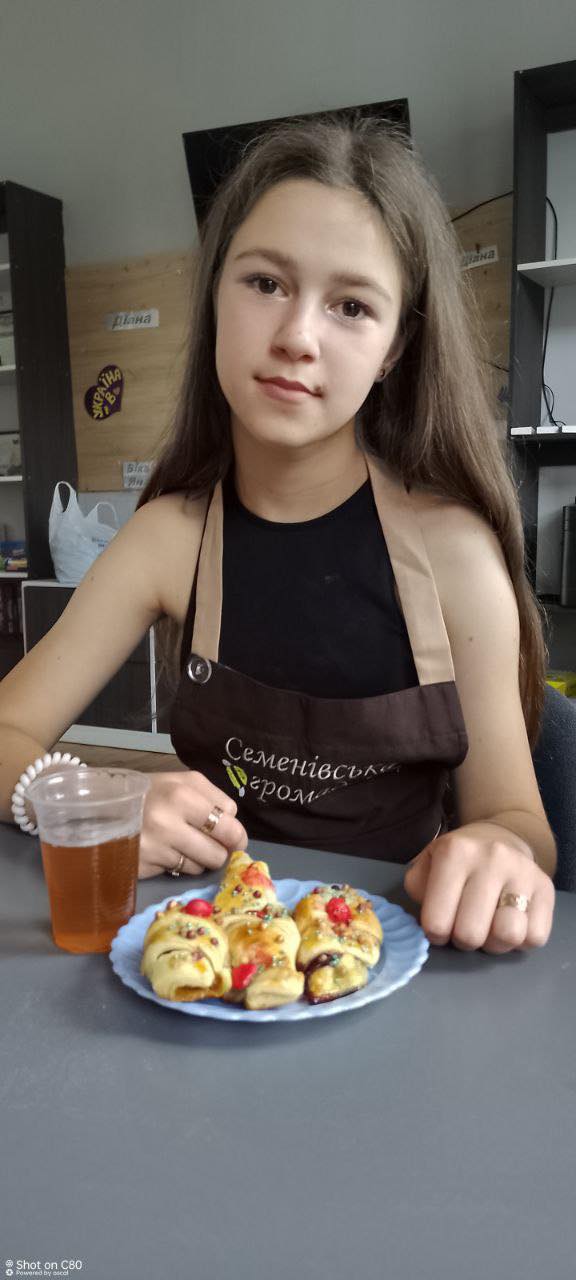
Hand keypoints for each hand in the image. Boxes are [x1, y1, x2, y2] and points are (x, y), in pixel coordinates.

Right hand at [138, 770, 247, 877]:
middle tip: (212, 844)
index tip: (232, 837)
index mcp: (182, 794)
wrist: (102, 808)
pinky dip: (179, 865)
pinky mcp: (144, 867)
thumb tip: (235, 828)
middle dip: (220, 850)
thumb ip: (214, 799)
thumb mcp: (181, 782)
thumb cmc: (150, 793)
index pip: (229, 825)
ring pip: (200, 866)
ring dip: (199, 859)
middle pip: (218, 852)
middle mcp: (168, 823)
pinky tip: (167, 852)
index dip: (235, 834)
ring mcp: (154, 848)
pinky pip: (179, 873)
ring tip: (183, 844)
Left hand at [403, 822, 554, 953]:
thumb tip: (428, 925)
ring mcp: (523, 872)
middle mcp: (492, 858)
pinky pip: (535, 937)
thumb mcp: (428, 864)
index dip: (435, 934)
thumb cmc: (459, 860)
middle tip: (463, 928)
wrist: (502, 836)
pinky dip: (520, 941)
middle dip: (463, 941)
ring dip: (494, 943)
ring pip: (508, 935)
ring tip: (488, 929)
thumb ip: (418, 890)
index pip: (437, 922)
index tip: (439, 926)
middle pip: (471, 934)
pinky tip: (508, 922)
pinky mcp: (546, 888)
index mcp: (455, 853)